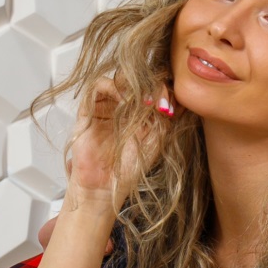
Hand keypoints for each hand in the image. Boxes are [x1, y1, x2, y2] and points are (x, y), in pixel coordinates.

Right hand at [38, 81, 176, 247]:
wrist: (105, 188)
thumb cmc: (128, 170)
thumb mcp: (157, 140)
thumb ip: (166, 117)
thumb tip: (179, 97)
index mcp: (141, 113)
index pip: (153, 88)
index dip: (164, 90)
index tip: (171, 105)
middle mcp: (124, 108)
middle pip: (138, 80)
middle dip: (153, 87)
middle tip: (161, 101)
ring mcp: (106, 107)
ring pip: (120, 79)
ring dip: (135, 85)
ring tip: (146, 102)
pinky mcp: (89, 110)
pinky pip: (98, 86)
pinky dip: (113, 87)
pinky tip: (125, 99)